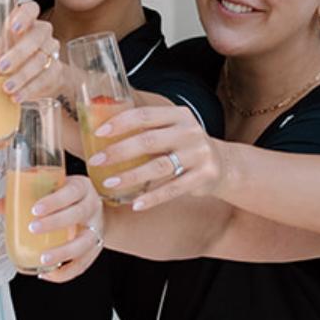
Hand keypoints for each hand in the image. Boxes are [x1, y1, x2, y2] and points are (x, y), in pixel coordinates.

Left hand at [0, 1, 67, 102]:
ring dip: (22, 75)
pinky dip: (29, 89)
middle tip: (0, 66)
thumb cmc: (10, 55)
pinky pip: (45, 79)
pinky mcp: (54, 72)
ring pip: (40, 60)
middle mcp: (40, 34)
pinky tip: (16, 97)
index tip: (11, 28)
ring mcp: (50, 52)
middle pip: (36, 36)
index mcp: (25, 21)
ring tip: (6, 87)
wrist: (38, 75)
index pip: (30, 9)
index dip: (24, 16)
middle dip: (18, 52)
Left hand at [0, 174, 103, 280]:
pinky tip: (47, 273)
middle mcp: (92, 208)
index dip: (54, 201)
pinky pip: (82, 265)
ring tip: (43, 258)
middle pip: (78, 214)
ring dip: (63, 252)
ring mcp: (96, 230)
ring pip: (84, 243)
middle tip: (33, 228)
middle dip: (55, 222)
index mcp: (81, 188)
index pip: (71, 192)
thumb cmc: (66, 197)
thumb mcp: (50, 189)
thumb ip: (23, 195)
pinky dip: (65, 273)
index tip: (35, 209)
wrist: (93, 209)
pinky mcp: (94, 250)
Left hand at [86, 101, 225, 212]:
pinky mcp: (204, 176)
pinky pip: (173, 189)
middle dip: (118, 151)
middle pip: (148, 140)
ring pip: (159, 166)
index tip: (98, 133)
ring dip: (131, 176)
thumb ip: (147, 129)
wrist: (223, 165)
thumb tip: (101, 134)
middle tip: (95, 161)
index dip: (120, 123)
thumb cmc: (184, 147)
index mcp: (178, 115)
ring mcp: (199, 154)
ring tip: (109, 183)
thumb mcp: (171, 130)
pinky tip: (135, 204)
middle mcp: (190, 132)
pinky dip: (152, 198)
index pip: (145, 115)